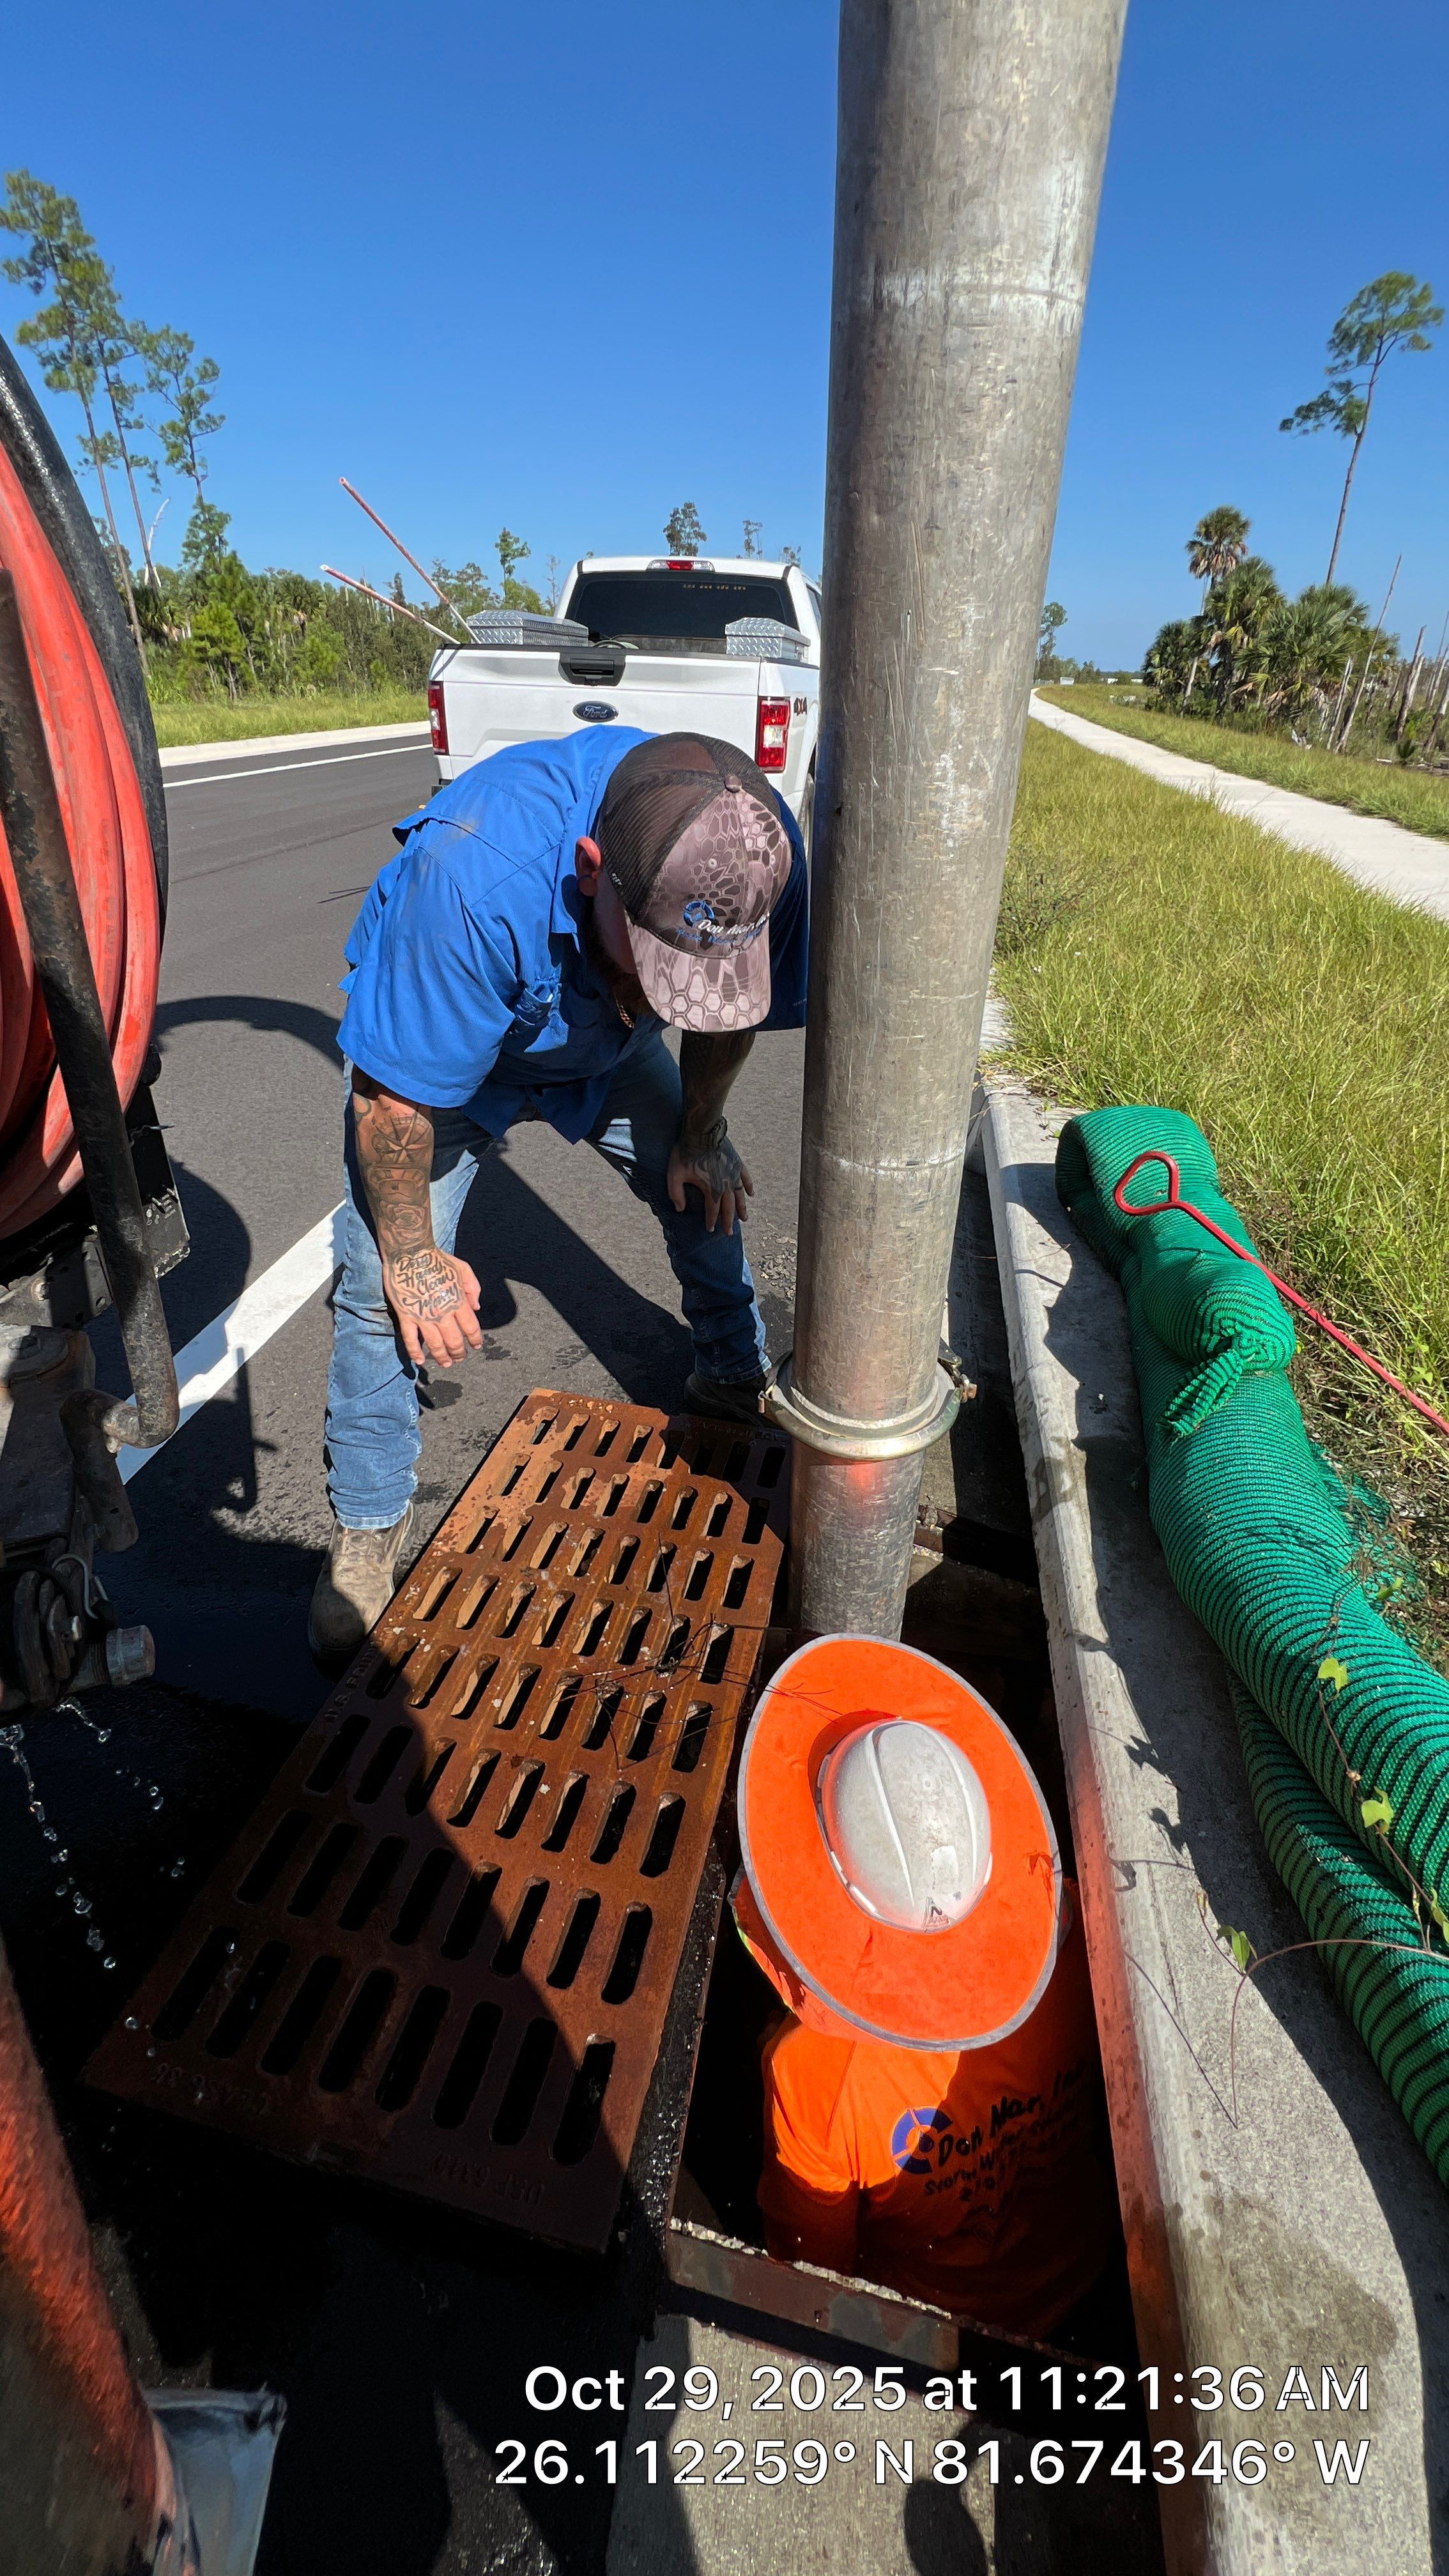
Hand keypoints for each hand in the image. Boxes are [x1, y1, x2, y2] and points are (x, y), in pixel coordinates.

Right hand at [381, 1246, 483, 1368]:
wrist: (410, 1252)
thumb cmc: (437, 1258)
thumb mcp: (463, 1268)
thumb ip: (473, 1288)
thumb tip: (476, 1308)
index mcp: (458, 1301)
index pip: (471, 1328)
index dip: (475, 1340)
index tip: (476, 1347)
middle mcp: (443, 1313)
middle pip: (454, 1341)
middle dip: (459, 1353)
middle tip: (460, 1359)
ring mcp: (423, 1316)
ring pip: (435, 1345)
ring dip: (442, 1357)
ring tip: (446, 1364)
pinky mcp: (406, 1316)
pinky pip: (411, 1339)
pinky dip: (415, 1353)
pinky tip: (420, 1361)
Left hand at [668, 1128, 754, 1234]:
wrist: (701, 1131)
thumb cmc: (686, 1153)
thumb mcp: (674, 1175)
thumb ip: (675, 1194)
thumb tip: (679, 1209)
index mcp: (712, 1189)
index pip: (713, 1211)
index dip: (711, 1221)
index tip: (709, 1229)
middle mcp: (726, 1184)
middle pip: (729, 1207)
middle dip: (729, 1221)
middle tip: (729, 1233)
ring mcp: (733, 1173)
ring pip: (740, 1195)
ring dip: (742, 1208)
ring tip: (744, 1219)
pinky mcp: (737, 1162)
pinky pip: (746, 1177)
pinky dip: (749, 1186)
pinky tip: (751, 1194)